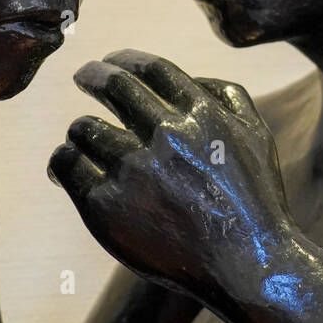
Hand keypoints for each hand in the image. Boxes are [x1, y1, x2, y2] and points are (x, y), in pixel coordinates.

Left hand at [49, 49, 294, 299]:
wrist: (246, 264)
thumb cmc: (253, 200)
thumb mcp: (257, 135)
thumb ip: (227, 95)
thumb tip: (188, 77)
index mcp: (201, 114)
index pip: (150, 68)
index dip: (126, 58)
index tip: (113, 61)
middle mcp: (166, 136)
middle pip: (113, 86)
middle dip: (93, 74)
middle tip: (84, 75)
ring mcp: (134, 171)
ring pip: (84, 127)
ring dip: (81, 125)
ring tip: (82, 133)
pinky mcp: (108, 207)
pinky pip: (68, 166)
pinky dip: (65, 159)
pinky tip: (68, 161)